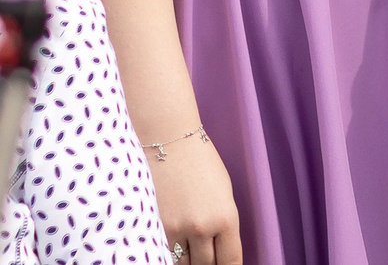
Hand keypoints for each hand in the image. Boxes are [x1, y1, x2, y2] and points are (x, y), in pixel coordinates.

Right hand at [149, 129, 243, 264]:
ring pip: (181, 264)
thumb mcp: (223, 193)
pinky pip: (159, 252)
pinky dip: (165, 253)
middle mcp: (201, 228)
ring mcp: (173, 230)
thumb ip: (222, 223)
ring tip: (189, 253)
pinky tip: (169, 248)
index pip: (229, 260)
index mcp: (225, 217)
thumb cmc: (200, 163)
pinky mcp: (150, 226)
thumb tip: (219, 248)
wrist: (168, 142)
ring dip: (186, 262)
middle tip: (206, 260)